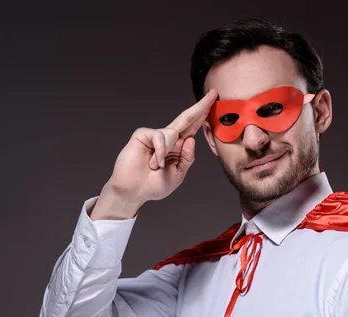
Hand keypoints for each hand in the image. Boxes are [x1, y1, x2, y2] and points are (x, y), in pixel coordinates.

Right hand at [105, 89, 217, 206]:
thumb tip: (192, 139)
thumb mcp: (178, 174)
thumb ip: (187, 158)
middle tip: (214, 94)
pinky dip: (159, 152)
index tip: (214, 103)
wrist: (133, 191)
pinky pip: (159, 137)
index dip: (203, 116)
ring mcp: (154, 136)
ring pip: (172, 133)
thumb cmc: (153, 185)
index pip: (192, 128)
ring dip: (166, 153)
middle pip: (187, 119)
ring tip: (156, 167)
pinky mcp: (143, 135)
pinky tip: (152, 163)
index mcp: (177, 147)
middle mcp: (167, 139)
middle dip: (201, 107)